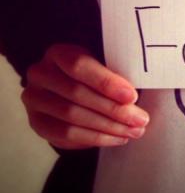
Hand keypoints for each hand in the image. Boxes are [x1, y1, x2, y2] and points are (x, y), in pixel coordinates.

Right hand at [21, 43, 149, 148]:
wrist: (73, 88)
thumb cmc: (96, 73)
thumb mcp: (105, 64)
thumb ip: (116, 73)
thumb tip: (134, 96)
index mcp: (58, 53)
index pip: (78, 66)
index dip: (106, 82)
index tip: (132, 97)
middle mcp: (40, 74)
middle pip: (77, 94)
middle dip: (114, 110)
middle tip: (140, 120)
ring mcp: (35, 99)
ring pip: (72, 117)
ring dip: (108, 127)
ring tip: (133, 131)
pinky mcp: (37, 122)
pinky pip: (65, 135)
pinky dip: (95, 139)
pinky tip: (117, 138)